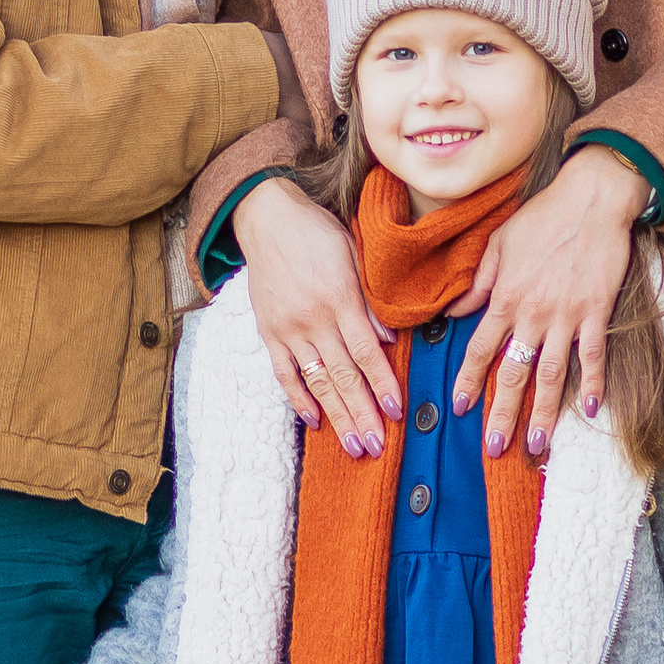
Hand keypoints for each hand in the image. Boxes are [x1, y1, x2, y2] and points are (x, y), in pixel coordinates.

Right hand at [231, 174, 400, 456]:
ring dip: (337, 416)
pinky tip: (315, 421)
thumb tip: (389, 341)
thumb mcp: (354, 256)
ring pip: (317, 381)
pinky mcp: (269, 332)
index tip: (397, 411)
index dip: (383, 383)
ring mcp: (288, 328)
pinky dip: (298, 399)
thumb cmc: (318, 233)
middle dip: (362, 414)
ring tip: (354, 445)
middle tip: (377, 446)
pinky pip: (284, 373)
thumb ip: (370, 302)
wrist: (266, 218)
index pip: (366, 351)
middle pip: (343, 375)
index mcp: (339, 298)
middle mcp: (312, 318)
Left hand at [453, 145, 647, 460]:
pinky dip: (592, 383)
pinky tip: (588, 409)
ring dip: (543, 412)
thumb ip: (477, 282)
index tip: (458, 408)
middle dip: (502, 414)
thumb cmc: (542, 216)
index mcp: (504, 297)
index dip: (468, 381)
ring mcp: (566, 315)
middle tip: (495, 448)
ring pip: (551, 373)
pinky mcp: (596, 311)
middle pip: (513, 373)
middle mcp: (532, 313)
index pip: (479, 349)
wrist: (591, 197)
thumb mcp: (498, 243)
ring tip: (536, 443)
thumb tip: (453, 312)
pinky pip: (593, 354)